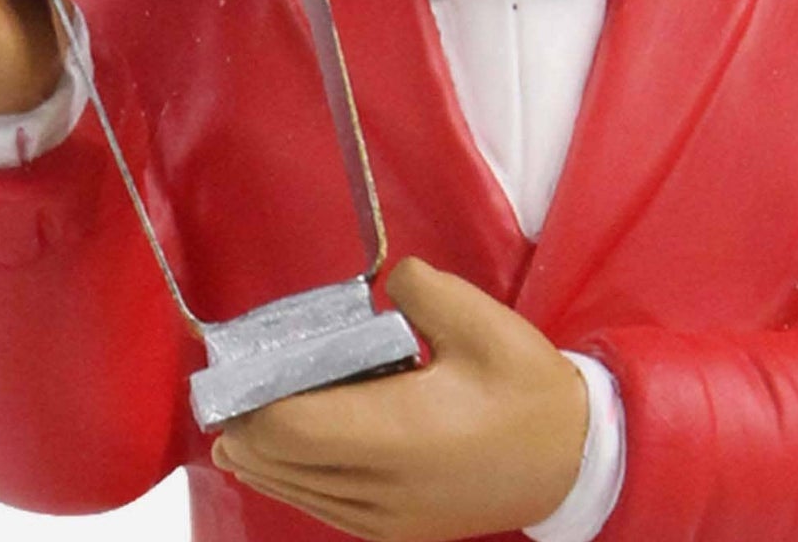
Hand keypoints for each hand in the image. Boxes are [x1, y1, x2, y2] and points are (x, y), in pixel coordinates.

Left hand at [212, 258, 588, 541]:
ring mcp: (386, 519)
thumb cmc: (526, 388)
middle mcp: (381, 488)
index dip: (253, 402)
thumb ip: (422, 291)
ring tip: (238, 423)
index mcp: (397, 434)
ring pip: (298, 493)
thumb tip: (385, 282)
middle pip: (283, 465)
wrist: (573, 461)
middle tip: (224, 391)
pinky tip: (282, 459)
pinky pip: (324, 508)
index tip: (232, 370)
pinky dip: (295, 480)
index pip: (293, 428)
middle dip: (247, 429)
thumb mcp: (482, 321)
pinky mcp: (395, 531)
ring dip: (264, 460)